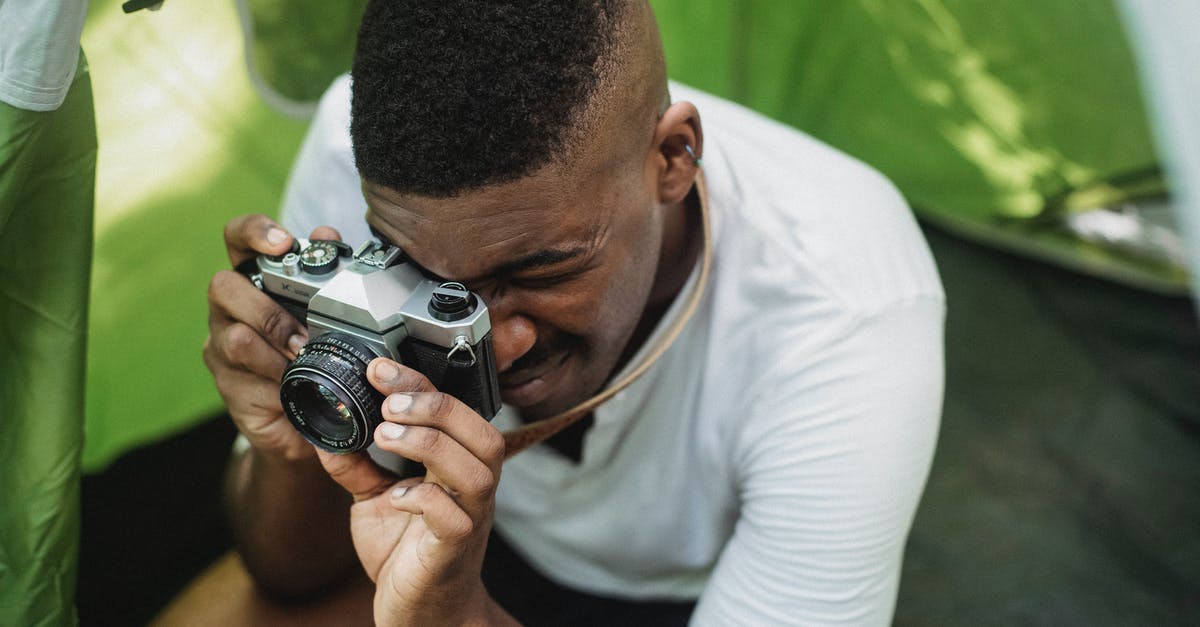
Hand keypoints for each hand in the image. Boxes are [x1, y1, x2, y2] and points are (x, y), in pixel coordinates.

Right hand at [203, 214, 340, 460]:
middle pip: (223, 287)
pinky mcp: (228, 385)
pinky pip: (245, 380)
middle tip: (301, 335)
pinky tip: (295, 388)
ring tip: (303, 363)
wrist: (309, 417)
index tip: (282, 242)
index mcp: (254, 281)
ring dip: (276, 351)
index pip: (237, 239)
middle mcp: (230, 309)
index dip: (254, 232)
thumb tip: (325, 234)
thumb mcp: (328, 313)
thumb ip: (326, 273)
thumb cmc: (314, 354)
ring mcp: (222, 347)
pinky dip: (276, 383)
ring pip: (235, 337)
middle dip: (267, 309)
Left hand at [317, 358, 513, 625]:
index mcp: (459, 465)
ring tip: (386, 435)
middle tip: (387, 405)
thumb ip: (357, 466)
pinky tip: (395, 495)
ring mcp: (471, 519)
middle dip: (434, 406)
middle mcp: (473, 487)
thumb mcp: (373, 500)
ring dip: (430, 444)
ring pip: (477, 469)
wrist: (420, 614)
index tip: (379, 369)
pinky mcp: (455, 550)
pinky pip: (454, 517)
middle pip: (481, 432)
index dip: (419, 384)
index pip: (456, 410)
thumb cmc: (406, 553)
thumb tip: (327, 429)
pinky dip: (423, 498)